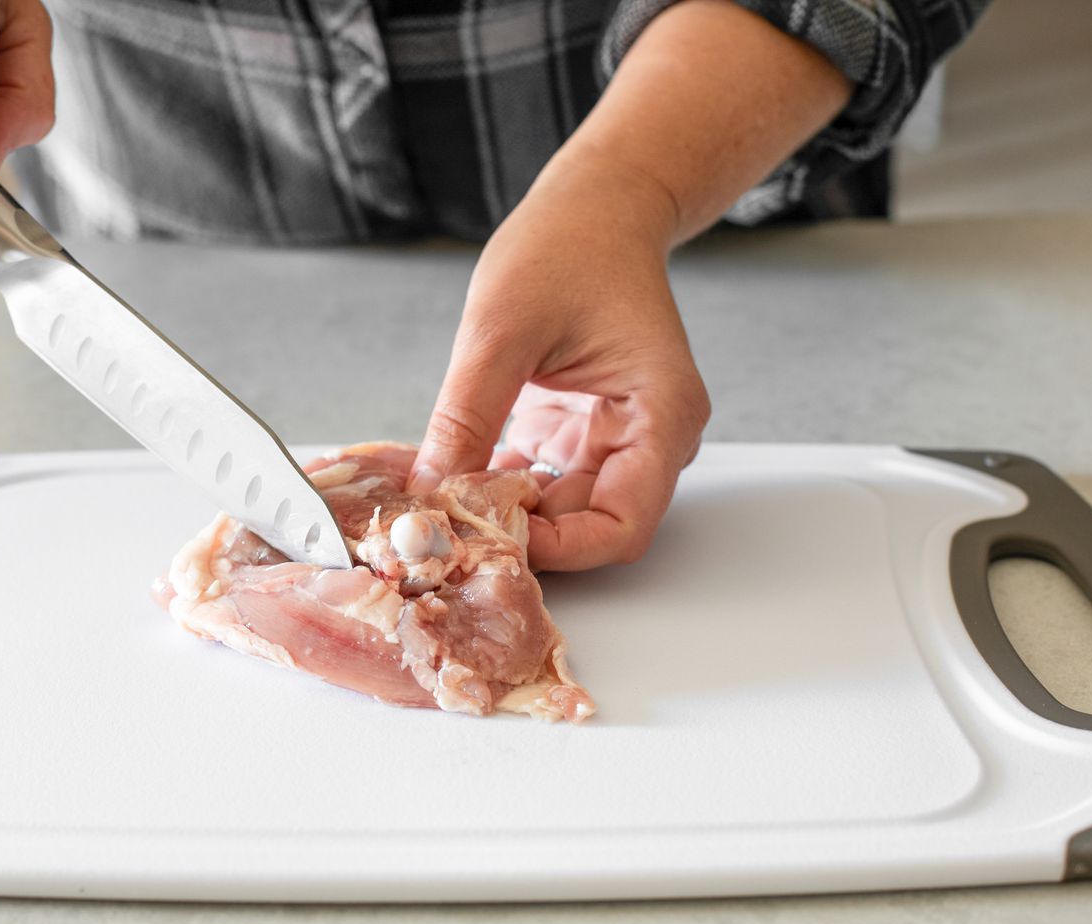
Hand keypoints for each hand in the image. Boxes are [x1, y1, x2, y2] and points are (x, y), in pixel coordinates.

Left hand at [408, 156, 709, 570]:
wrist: (594, 206)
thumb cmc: (569, 245)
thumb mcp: (501, 329)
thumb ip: (466, 415)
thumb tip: (430, 490)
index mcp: (661, 414)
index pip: (622, 526)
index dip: (560, 549)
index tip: (491, 536)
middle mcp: (651, 437)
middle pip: (593, 527)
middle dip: (525, 534)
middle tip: (450, 525)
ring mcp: (619, 437)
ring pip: (564, 511)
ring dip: (507, 512)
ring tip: (443, 500)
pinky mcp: (585, 431)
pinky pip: (544, 482)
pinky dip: (501, 486)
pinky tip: (454, 475)